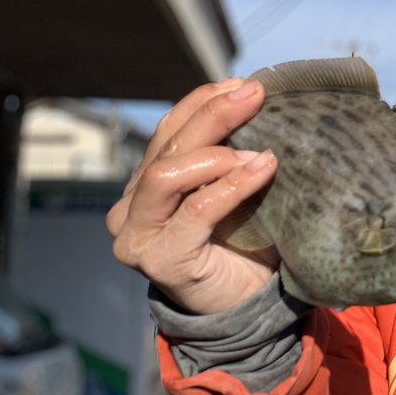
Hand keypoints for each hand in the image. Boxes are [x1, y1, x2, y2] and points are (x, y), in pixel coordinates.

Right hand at [107, 77, 280, 314]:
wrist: (246, 310)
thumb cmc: (244, 248)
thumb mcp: (236, 193)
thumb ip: (231, 158)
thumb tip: (259, 102)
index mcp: (147, 185)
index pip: (168, 131)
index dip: (202, 102)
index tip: (243, 84)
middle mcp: (132, 207)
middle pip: (167, 146)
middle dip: (211, 114)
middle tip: (254, 94)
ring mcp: (138, 235)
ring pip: (166, 173)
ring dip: (216, 153)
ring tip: (261, 150)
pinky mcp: (159, 260)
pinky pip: (196, 210)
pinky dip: (232, 185)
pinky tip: (263, 168)